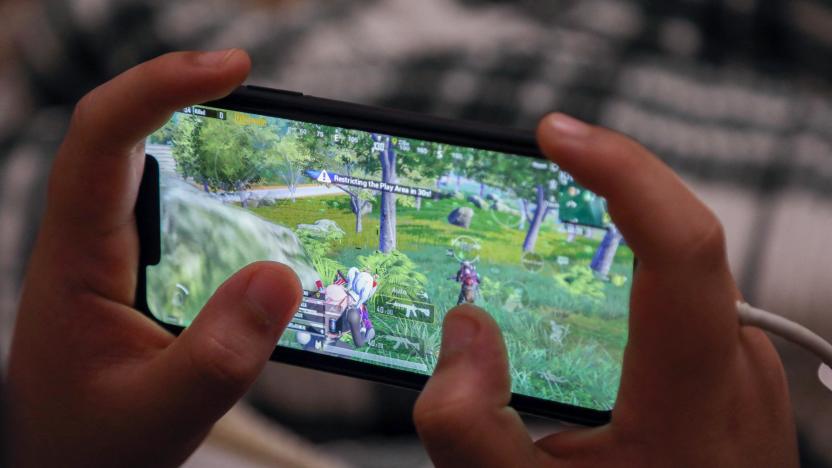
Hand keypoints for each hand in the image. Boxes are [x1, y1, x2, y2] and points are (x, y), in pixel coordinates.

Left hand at [8, 50, 301, 467]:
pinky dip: (211, 187)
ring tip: (260, 133)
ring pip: (142, 164)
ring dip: (194, 134)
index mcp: (76, 259)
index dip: (161, 87)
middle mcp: (87, 241)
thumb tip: (281, 278)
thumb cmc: (90, 446)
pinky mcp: (132, 271)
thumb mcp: (160, 414)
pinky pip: (167, 205)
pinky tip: (251, 205)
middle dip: (179, 91)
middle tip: (246, 82)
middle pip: (119, 131)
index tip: (231, 68)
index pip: (102, 139)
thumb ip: (219, 357)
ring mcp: (108, 253)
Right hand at [414, 114, 797, 466]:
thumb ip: (471, 427)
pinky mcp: (728, 381)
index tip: (558, 136)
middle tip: (534, 175)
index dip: (620, 171)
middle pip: (672, 244)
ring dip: (610, 251)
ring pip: (673, 277)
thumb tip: (463, 333)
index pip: (680, 245)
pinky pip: (676, 309)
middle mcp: (734, 370)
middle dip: (601, 200)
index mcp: (696, 397)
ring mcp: (739, 374)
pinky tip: (582, 321)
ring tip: (546, 252)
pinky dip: (623, 293)